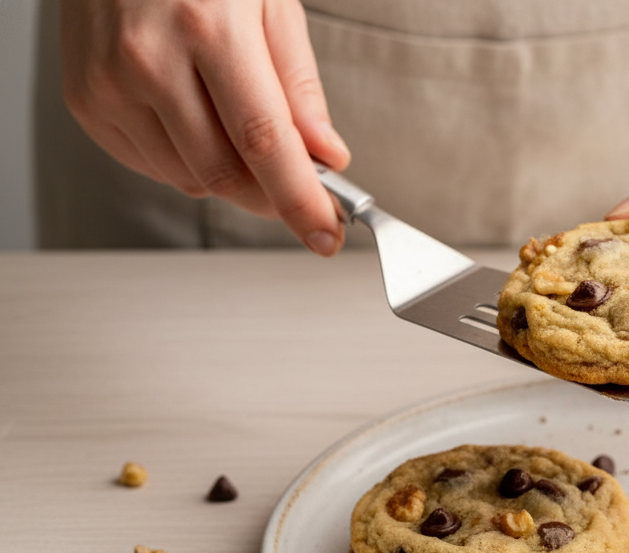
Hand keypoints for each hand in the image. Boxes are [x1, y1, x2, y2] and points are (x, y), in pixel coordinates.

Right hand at [60, 0, 349, 255]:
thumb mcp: (272, 4)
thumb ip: (300, 87)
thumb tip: (326, 158)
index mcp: (207, 27)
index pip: (263, 142)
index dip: (300, 200)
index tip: (325, 236)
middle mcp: (148, 58)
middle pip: (224, 173)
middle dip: (272, 196)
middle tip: (303, 190)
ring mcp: (108, 83)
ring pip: (190, 178)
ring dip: (230, 175)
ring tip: (237, 122)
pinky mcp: (85, 100)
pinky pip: (153, 166)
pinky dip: (187, 160)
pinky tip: (195, 117)